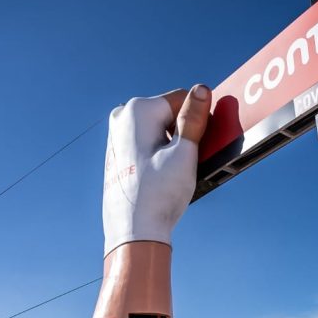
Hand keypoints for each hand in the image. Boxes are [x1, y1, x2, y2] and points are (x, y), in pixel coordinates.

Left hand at [102, 86, 211, 255]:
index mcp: (138, 110)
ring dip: (171, 143)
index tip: (199, 145)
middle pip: (168, 112)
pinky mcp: (116, 150)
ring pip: (157, 127)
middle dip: (182, 131)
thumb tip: (202, 88)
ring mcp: (116, 133)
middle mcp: (122, 115)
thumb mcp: (184, 154)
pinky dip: (157, 152)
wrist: (133, 229)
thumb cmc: (159, 193)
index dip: (198, 119)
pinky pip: (145, 140)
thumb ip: (193, 119)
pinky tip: (159, 175)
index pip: (182, 98)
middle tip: (184, 162)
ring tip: (170, 172)